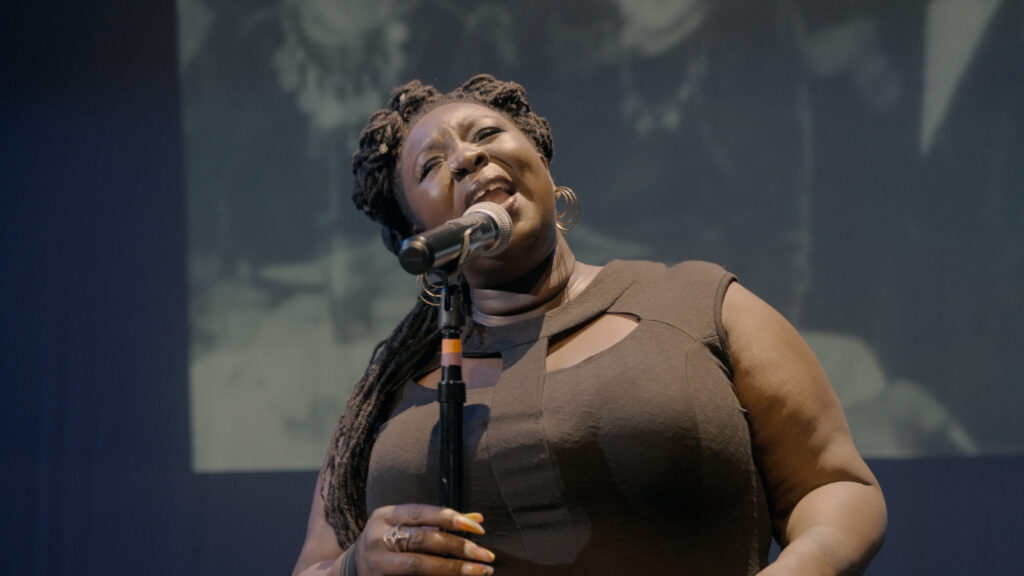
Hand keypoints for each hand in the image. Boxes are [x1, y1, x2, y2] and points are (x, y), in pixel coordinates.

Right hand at [356, 504, 495, 575]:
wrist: (350, 570)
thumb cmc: (388, 542)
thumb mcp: (406, 526)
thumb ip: (440, 522)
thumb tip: (478, 519)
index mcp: (384, 516)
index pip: (421, 513)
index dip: (450, 518)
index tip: (478, 529)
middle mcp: (377, 538)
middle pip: (422, 539)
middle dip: (457, 546)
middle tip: (485, 555)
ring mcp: (377, 563)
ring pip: (418, 565)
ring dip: (453, 568)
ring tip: (480, 571)